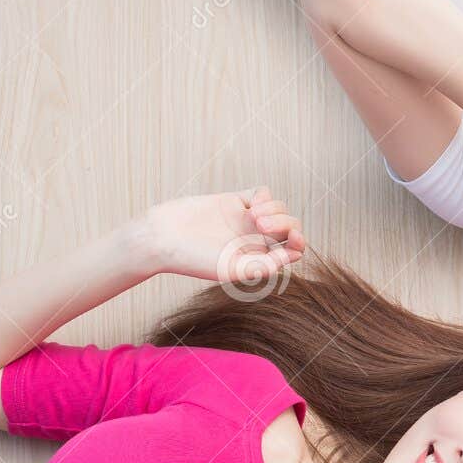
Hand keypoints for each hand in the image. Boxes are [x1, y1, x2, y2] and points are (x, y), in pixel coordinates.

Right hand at [128, 188, 306, 283]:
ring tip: (254, 218)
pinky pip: (263, 193)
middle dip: (284, 224)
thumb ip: (265, 265)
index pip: (293, 249)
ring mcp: (246, 219)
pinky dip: (266, 197)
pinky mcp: (234, 201)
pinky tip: (254, 204)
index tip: (294, 238)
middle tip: (260, 226)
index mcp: (259, 259)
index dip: (299, 242)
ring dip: (275, 211)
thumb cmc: (194, 259)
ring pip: (279, 209)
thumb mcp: (233, 269)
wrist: (162, 237)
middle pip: (289, 226)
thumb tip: (292, 255)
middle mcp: (256, 239)